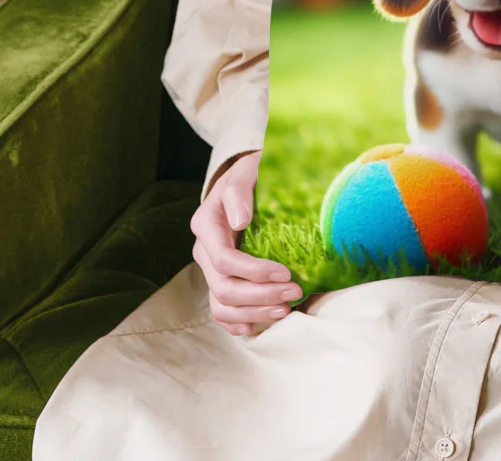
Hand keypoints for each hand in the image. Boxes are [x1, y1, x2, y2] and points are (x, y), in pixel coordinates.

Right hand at [190, 150, 301, 334]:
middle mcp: (204, 252)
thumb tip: (240, 221)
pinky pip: (222, 311)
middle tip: (295, 292)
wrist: (240, 183)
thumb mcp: (242, 174)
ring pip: (222, 306)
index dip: (254, 272)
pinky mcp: (221, 279)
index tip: (286, 273)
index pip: (224, 261)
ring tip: (285, 310)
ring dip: (254, 314)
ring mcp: (211, 270)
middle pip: (225, 289)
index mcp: (206, 227)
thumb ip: (238, 194)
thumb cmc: (245, 176)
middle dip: (260, 297)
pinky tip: (259, 326)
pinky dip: (239, 323)